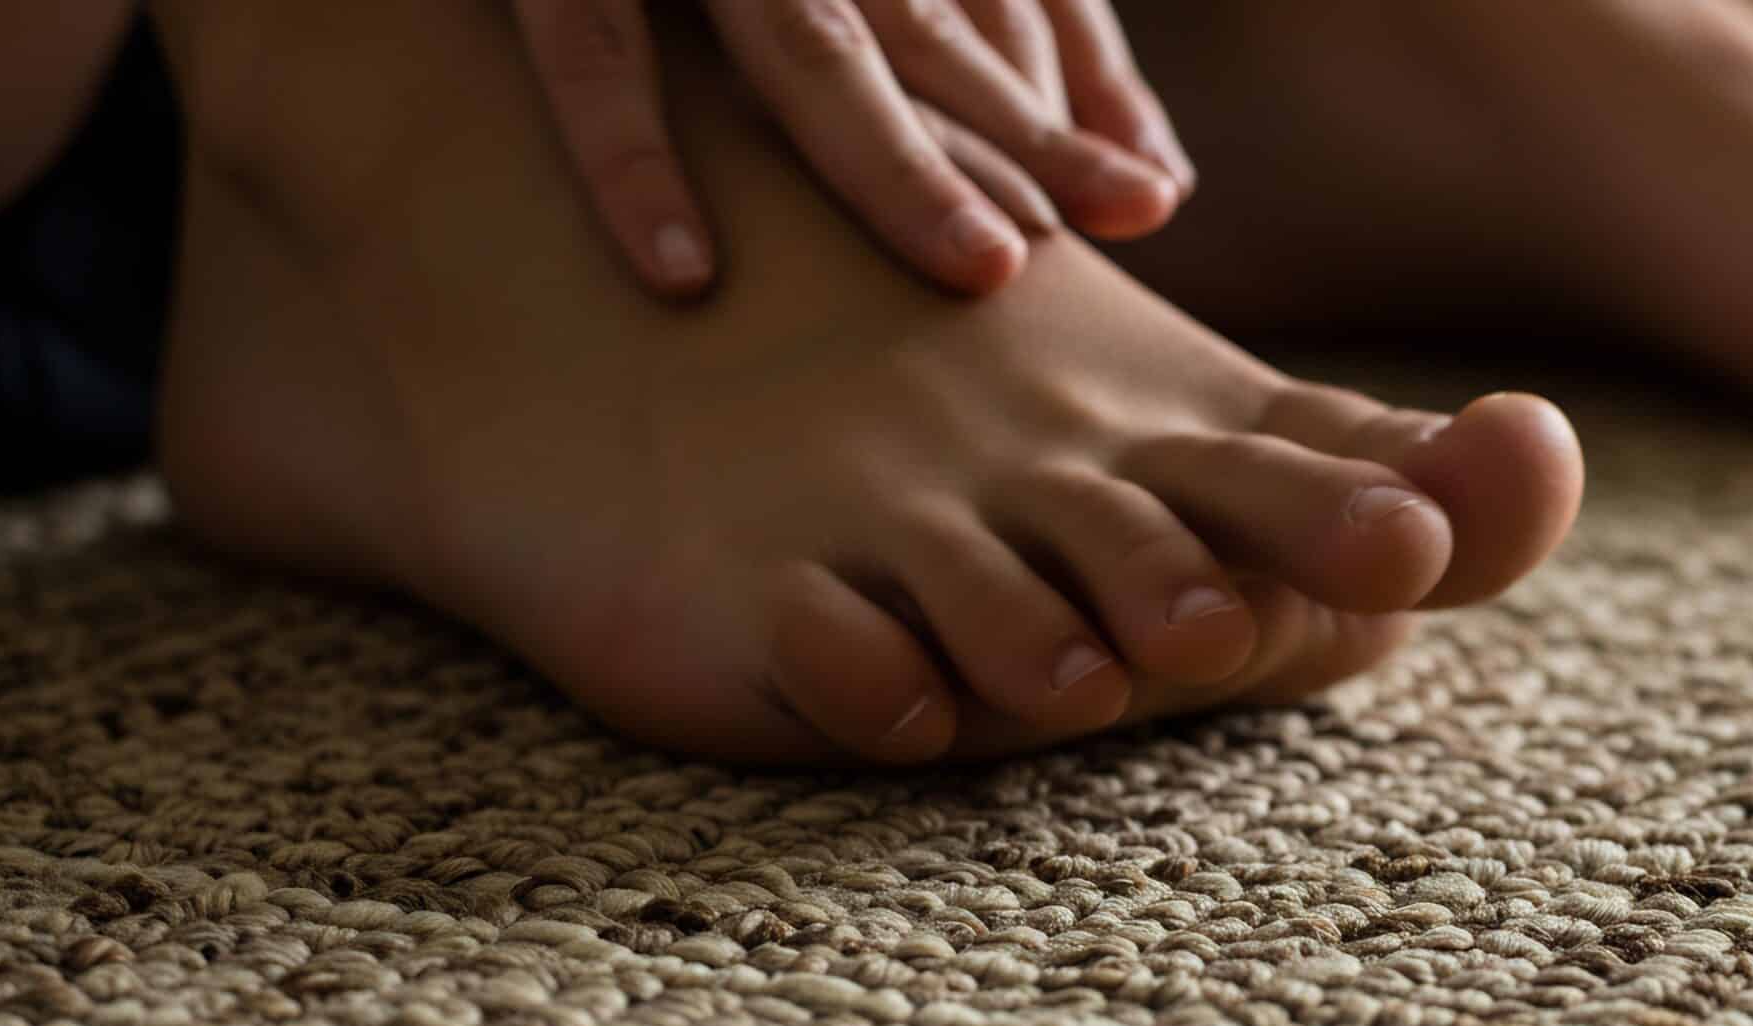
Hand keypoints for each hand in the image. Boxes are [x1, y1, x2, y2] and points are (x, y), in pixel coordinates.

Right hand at [513, 0, 1194, 297]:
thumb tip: (1162, 186)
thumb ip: (1041, 46)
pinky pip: (590, 47)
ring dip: (896, 158)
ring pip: (804, 38)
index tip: (1139, 202)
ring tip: (984, 270)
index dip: (1068, 98)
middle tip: (1109, 223)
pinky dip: (632, 154)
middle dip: (1024, 128)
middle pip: (926, 21)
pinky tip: (682, 274)